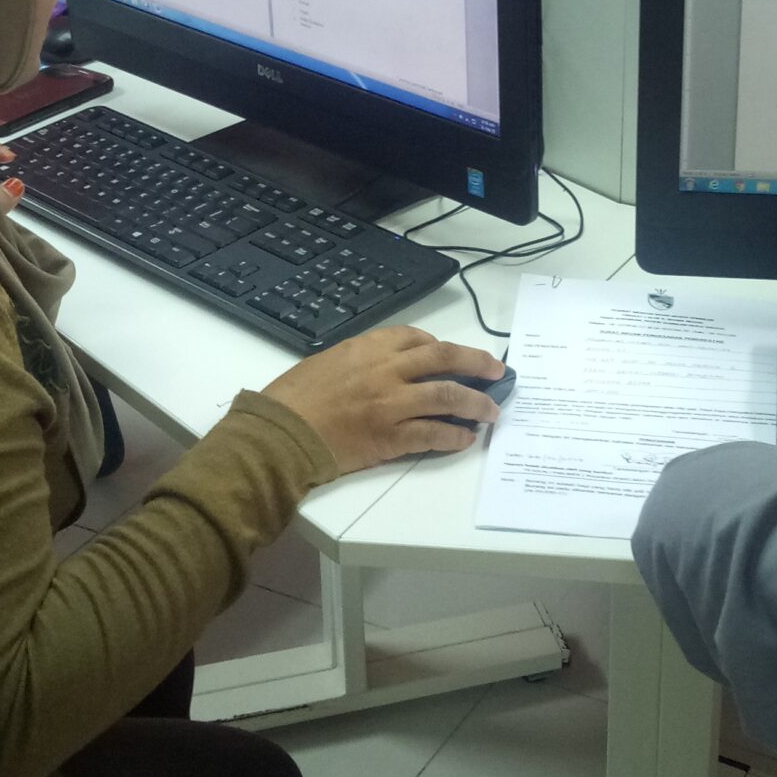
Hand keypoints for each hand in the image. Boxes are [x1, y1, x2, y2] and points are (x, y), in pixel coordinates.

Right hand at [263, 327, 506, 477]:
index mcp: (368, 348)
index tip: (451, 356)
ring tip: (491, 411)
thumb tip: (386, 368)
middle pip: (445, 359)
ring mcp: (391, 404)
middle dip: (476, 363)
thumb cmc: (294, 398)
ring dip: (476, 403)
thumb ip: (360, 360)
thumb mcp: (327, 362)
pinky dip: (454, 436)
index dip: (440, 346)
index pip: (416, 338)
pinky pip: (433, 434)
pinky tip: (466, 438)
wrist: (279, 433)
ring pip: (448, 396)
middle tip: (496, 371)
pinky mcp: (390, 438)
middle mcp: (386, 371)